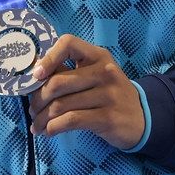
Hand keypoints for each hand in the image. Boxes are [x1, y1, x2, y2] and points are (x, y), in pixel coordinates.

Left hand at [28, 34, 144, 149]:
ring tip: (37, 125)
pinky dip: (53, 127)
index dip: (48, 57)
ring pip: (61, 105)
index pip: (69, 43)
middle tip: (33, 110)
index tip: (36, 75)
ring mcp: (108, 94)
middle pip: (58, 82)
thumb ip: (69, 72)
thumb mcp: (94, 75)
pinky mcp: (108, 117)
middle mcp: (104, 71)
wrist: (141, 117)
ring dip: (42, 118)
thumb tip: (33, 74)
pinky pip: (71, 120)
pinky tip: (49, 131)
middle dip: (37, 99)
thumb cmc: (109, 94)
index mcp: (97, 55)